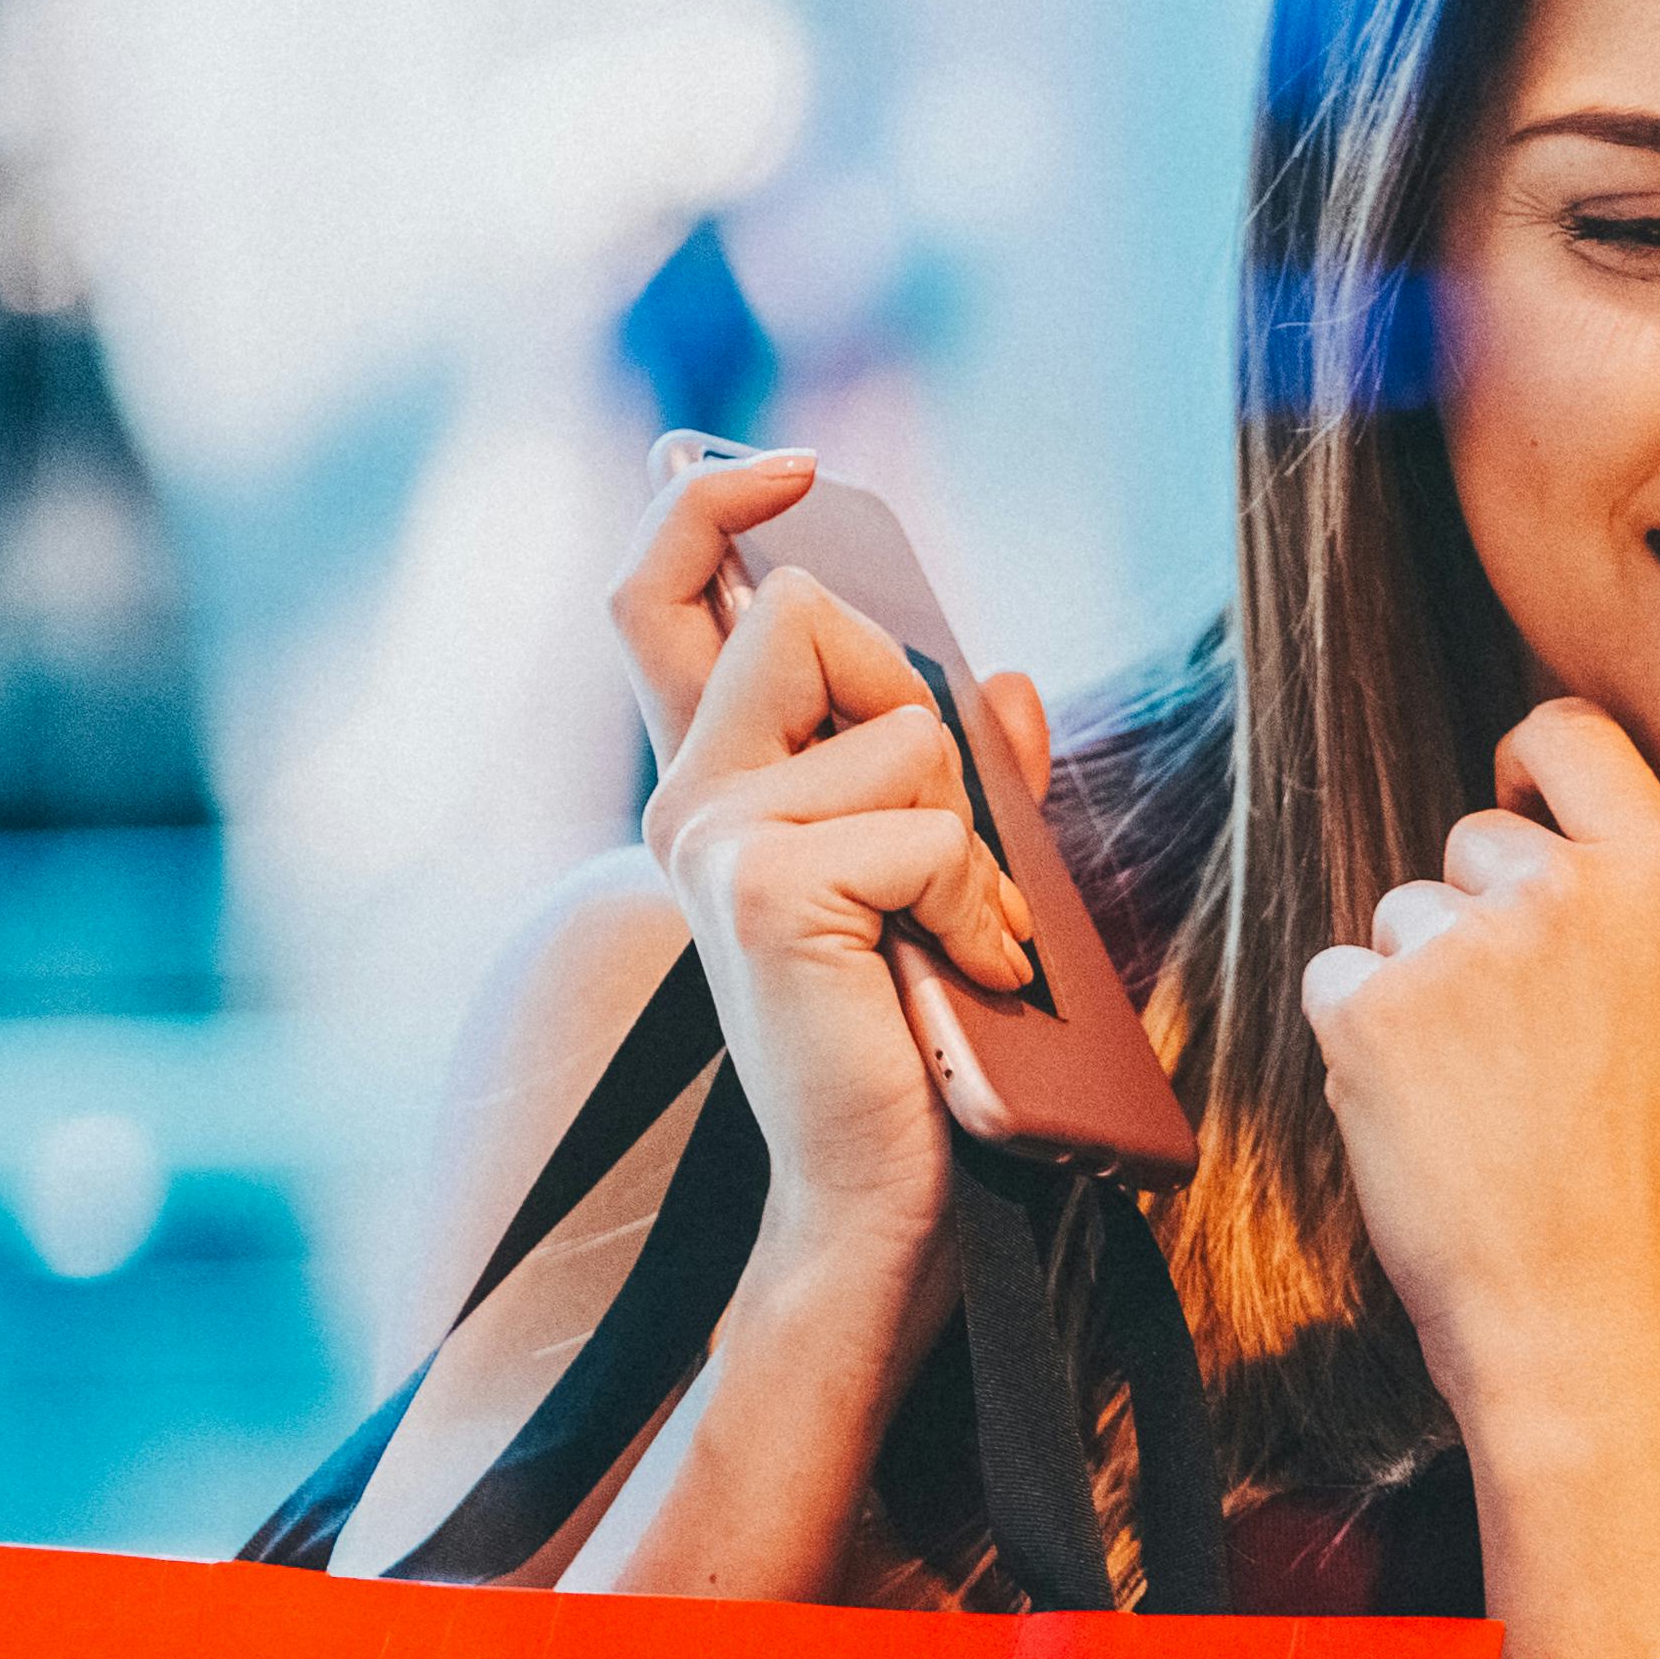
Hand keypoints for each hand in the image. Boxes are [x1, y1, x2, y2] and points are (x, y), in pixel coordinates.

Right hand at [616, 447, 1049, 1277]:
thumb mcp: (960, 876)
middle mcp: (689, 801)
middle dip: (916, 706)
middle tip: (944, 850)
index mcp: (718, 787)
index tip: (789, 465)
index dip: (708, 503)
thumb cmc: (930, 1041)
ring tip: (957, 936)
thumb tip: (1002, 681)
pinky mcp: (760, 883)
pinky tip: (965, 972)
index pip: (657, 594)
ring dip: (969, 827)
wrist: (894, 1192)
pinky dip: (977, 894)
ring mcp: (712, 836)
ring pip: (895, 723)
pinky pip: (924, 819)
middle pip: (803, 613)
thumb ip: (966, 772)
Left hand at [1295, 699, 1659, 1468]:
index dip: (1527, 766)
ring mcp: (1462, 945)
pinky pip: (1337, 980)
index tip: (1513, 811)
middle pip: (1472, 840)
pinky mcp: (1371, 1008)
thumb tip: (1558, 842)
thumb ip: (1635, 915)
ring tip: (1478, 1102)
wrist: (1590, 1320)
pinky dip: (1358, 1044)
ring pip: (1401, 918)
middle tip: (1513, 1044)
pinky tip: (1422, 1119)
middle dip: (1471, 919)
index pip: (1573, 734)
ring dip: (1416, 992)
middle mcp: (1565, 892)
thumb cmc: (1652, 1191)